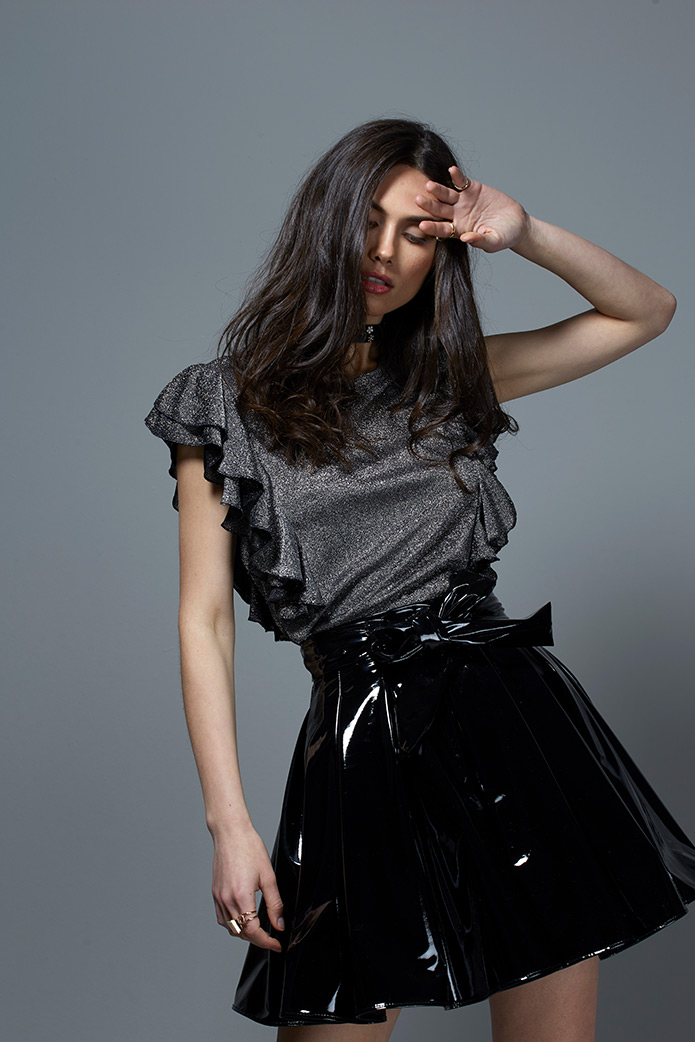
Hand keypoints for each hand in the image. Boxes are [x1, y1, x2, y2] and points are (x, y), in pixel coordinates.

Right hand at [211, 822, 284, 951]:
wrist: (230, 833)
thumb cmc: (249, 848)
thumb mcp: (268, 876)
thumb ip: (275, 904)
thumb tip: (279, 924)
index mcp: (241, 896)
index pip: (253, 931)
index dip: (267, 942)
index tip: (277, 944)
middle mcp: (226, 900)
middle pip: (241, 933)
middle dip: (258, 939)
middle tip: (272, 938)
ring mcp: (218, 897)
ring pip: (230, 928)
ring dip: (245, 933)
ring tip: (259, 930)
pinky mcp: (215, 893)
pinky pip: (222, 918)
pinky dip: (233, 925)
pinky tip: (242, 919)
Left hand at [415, 166, 529, 253]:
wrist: (516, 223)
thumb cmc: (504, 236)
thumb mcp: (494, 242)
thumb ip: (480, 241)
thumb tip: (466, 238)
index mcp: (458, 230)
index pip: (442, 229)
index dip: (432, 227)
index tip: (422, 225)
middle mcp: (457, 215)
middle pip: (439, 210)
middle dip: (429, 205)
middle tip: (418, 200)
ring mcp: (463, 201)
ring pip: (447, 195)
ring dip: (438, 190)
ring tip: (429, 185)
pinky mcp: (472, 189)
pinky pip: (462, 182)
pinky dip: (457, 176)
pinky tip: (451, 171)